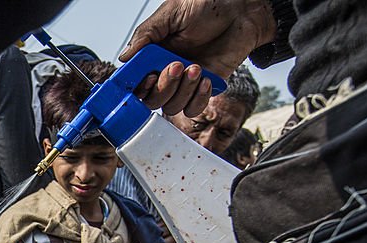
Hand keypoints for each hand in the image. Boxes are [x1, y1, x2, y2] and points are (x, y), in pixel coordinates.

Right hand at [121, 0, 276, 115]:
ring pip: (172, 106)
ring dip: (183, 90)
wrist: (241, 10)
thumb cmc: (208, 5)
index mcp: (153, 54)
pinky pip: (193, 108)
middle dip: (163, 87)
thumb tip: (124, 57)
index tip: (146, 79)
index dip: (137, 86)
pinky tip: (205, 78)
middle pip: (152, 100)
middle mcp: (167, 71)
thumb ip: (145, 35)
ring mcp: (185, 82)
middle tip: (176, 65)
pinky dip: (198, 98)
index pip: (135, 82)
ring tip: (196, 66)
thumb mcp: (169, 13)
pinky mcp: (204, 88)